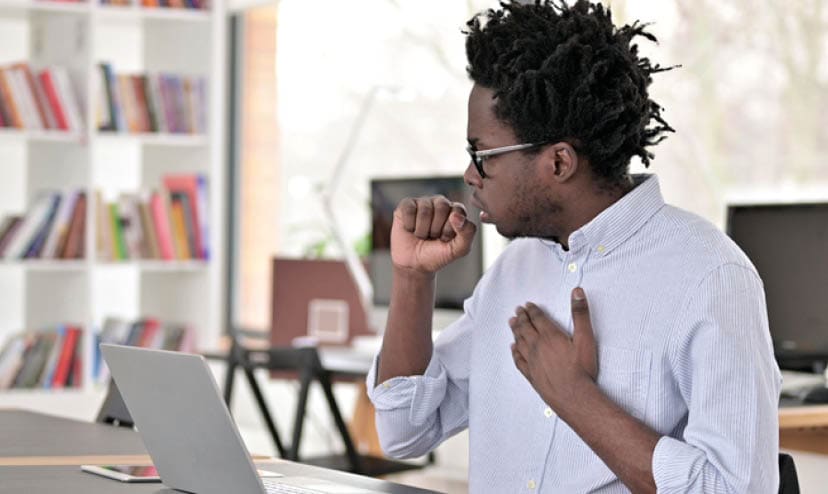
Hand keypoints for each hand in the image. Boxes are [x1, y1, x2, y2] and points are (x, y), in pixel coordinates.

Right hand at [390, 195, 476, 273]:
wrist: (413, 264)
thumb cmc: (437, 255)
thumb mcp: (458, 249)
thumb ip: (467, 233)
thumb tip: (456, 215)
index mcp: (456, 211)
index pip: (458, 210)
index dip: (450, 229)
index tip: (445, 239)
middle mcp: (441, 203)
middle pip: (442, 207)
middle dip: (436, 229)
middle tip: (432, 237)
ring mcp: (423, 202)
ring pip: (425, 210)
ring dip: (422, 230)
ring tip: (422, 235)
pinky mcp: (406, 204)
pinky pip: (409, 210)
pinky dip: (409, 225)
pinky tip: (410, 229)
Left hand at [510, 287, 597, 409]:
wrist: (574, 396)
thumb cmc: (581, 369)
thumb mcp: (586, 338)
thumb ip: (580, 314)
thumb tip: (577, 293)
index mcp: (550, 336)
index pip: (538, 318)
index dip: (532, 310)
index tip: (528, 305)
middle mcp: (537, 346)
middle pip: (525, 328)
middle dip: (522, 317)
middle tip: (517, 311)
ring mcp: (532, 361)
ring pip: (519, 342)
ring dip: (515, 331)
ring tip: (512, 323)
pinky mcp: (531, 375)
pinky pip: (518, 360)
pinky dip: (515, 352)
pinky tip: (513, 348)